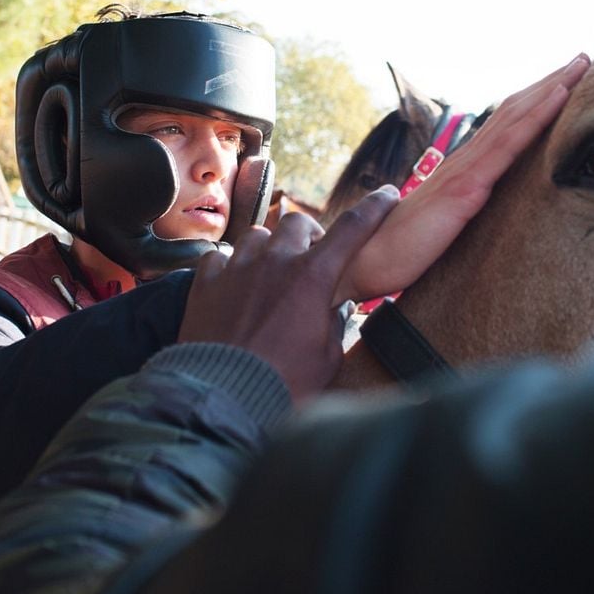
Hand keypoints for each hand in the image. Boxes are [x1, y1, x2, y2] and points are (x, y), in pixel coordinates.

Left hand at [179, 187, 399, 401]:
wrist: (223, 399)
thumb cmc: (284, 384)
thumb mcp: (327, 358)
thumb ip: (334, 324)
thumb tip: (335, 308)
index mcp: (313, 277)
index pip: (353, 228)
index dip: (374, 207)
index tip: (389, 194)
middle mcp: (275, 262)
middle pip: (297, 223)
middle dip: (309, 235)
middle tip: (311, 259)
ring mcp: (236, 269)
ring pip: (256, 235)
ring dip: (268, 247)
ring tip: (270, 271)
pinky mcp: (205, 284)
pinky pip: (219, 256)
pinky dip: (230, 265)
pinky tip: (233, 284)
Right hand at [335, 54, 589, 302]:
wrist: (367, 260)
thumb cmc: (401, 248)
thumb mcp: (443, 223)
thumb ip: (461, 206)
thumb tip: (476, 205)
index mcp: (463, 169)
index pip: (503, 126)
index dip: (533, 102)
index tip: (563, 81)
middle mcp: (465, 160)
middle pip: (513, 111)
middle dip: (549, 83)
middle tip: (582, 58)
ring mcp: (466, 170)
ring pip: (515, 119)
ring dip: (550, 89)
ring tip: (580, 65)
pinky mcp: (466, 188)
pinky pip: (508, 146)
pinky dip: (536, 117)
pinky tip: (558, 97)